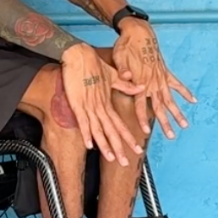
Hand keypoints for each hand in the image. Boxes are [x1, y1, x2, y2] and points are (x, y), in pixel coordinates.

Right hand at [59, 43, 142, 165]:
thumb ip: (125, 85)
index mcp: (108, 102)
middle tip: (126, 162)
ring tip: (112, 159)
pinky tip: (90, 146)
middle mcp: (100, 107)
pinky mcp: (77, 103)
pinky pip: (83, 121)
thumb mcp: (113, 75)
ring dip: (105, 145)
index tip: (137, 149)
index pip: (120, 124)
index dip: (128, 138)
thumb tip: (140, 87)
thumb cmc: (94, 64)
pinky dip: (87, 133)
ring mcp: (89, 106)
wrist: (80, 54)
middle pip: (111, 131)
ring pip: (99, 130)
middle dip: (119, 148)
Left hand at [110, 20, 195, 139]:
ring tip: (185, 125)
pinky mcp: (165, 71)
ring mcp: (161, 78)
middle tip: (171, 137)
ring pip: (171, 99)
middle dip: (165, 123)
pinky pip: (177, 84)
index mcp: (140, 82)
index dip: (143, 119)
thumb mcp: (119, 58)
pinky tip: (193, 100)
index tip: (146, 132)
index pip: (141, 105)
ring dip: (178, 113)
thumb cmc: (125, 46)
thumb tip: (125, 77)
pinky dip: (185, 92)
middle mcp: (152, 83)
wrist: (138, 31)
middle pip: (160, 107)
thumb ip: (123, 72)